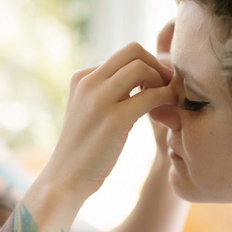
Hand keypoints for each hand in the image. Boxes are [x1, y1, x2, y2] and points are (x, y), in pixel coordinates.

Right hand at [42, 42, 175, 200]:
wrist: (65, 179)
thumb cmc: (84, 150)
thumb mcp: (89, 112)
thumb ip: (108, 92)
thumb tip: (141, 79)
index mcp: (82, 77)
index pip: (124, 54)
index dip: (148, 65)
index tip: (158, 85)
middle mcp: (88, 82)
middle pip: (134, 51)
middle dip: (157, 66)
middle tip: (166, 89)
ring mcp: (99, 99)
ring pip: (142, 67)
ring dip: (162, 81)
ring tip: (166, 102)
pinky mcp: (114, 119)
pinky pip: (151, 95)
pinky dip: (166, 99)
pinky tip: (167, 114)